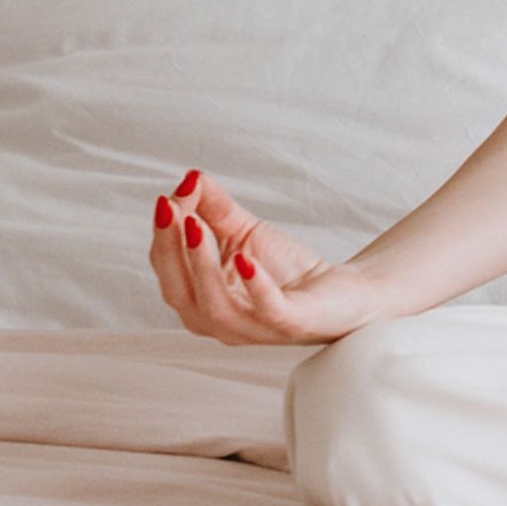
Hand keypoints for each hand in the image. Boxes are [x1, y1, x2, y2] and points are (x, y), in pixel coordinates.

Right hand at [149, 170, 388, 346]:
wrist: (342, 291)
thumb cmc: (287, 269)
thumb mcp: (246, 233)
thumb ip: (216, 208)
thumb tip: (191, 178)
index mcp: (201, 301)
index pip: (169, 271)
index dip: (164, 235)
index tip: (168, 197)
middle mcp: (219, 321)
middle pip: (179, 291)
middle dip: (171, 249)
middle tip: (171, 207)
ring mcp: (253, 327)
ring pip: (213, 306)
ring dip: (201, 265)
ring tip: (196, 226)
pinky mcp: (288, 324)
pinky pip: (265, 310)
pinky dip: (254, 285)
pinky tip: (246, 259)